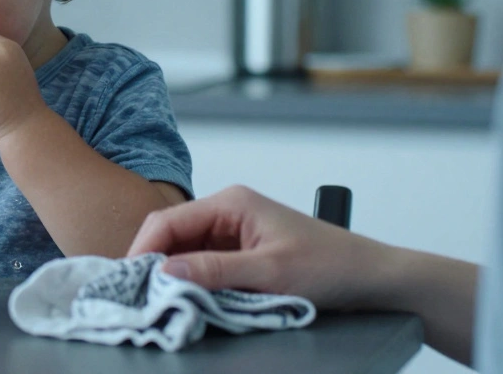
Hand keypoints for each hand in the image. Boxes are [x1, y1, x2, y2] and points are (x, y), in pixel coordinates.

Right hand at [128, 185, 390, 309]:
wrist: (373, 277)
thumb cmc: (331, 265)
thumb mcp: (270, 272)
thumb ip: (216, 271)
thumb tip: (167, 270)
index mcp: (231, 202)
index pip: (168, 221)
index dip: (143, 249)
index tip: (129, 280)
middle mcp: (228, 211)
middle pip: (172, 234)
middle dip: (154, 262)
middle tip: (140, 294)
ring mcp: (234, 232)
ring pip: (186, 251)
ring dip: (174, 274)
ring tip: (162, 299)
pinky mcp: (242, 252)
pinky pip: (205, 264)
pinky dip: (193, 281)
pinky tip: (188, 298)